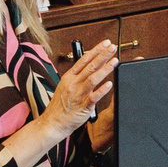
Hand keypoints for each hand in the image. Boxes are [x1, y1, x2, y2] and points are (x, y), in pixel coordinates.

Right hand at [18, 40, 116, 166]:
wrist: (52, 123)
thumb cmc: (60, 105)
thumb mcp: (65, 86)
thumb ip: (77, 76)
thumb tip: (91, 65)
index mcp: (69, 77)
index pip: (84, 60)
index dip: (95, 50)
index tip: (105, 43)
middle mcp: (73, 84)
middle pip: (90, 66)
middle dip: (103, 55)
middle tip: (112, 47)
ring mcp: (78, 95)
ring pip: (92, 79)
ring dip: (105, 69)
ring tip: (115, 61)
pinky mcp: (83, 107)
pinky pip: (93, 97)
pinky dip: (102, 90)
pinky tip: (110, 84)